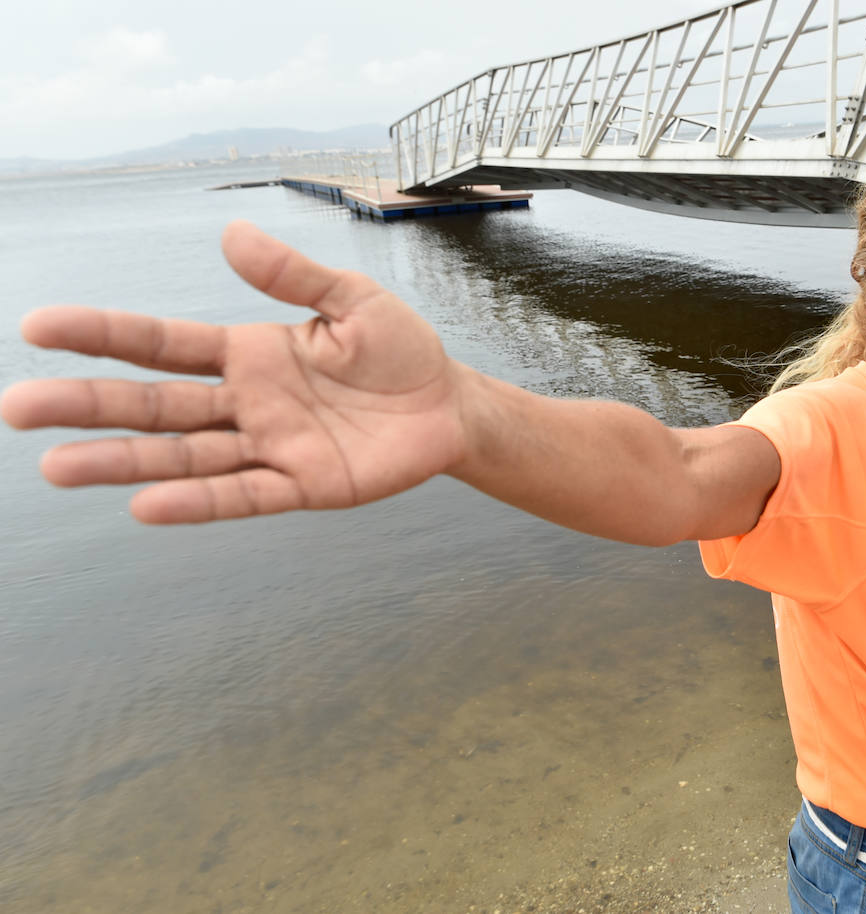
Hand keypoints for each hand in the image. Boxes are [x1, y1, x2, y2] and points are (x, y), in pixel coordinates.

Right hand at [1, 221, 463, 522]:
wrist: (451, 406)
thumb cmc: (401, 351)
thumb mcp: (353, 300)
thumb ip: (294, 275)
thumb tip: (230, 235)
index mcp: (250, 352)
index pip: (162, 343)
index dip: (103, 335)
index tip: (39, 327)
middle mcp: (247, 402)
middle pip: (153, 404)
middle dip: (87, 405)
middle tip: (16, 408)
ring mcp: (270, 447)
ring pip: (183, 456)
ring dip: (122, 461)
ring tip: (55, 466)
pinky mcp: (304, 486)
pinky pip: (243, 495)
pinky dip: (197, 501)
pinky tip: (145, 506)